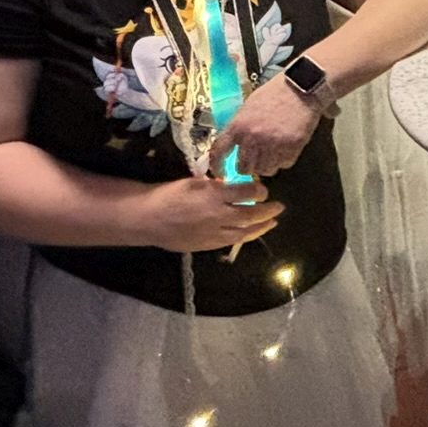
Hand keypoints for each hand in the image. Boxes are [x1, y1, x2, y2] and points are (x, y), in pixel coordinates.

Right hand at [128, 175, 283, 252]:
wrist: (148, 219)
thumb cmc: (168, 195)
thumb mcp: (193, 182)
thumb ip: (215, 185)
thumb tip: (231, 185)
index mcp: (213, 194)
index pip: (246, 192)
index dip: (258, 190)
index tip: (262, 188)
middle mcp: (217, 215)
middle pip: (250, 214)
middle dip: (268, 210)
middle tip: (279, 206)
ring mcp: (213, 232)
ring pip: (245, 231)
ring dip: (262, 226)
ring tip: (273, 221)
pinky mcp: (208, 245)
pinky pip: (233, 241)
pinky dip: (246, 236)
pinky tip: (253, 233)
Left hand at [210, 75, 321, 177]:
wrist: (301, 87)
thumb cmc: (275, 94)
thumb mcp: (248, 107)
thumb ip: (239, 127)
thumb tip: (232, 147)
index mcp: (238, 125)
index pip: (219, 152)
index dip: (217, 166)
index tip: (220, 172)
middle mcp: (253, 137)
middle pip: (244, 168)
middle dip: (247, 167)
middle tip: (253, 163)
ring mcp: (272, 144)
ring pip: (265, 170)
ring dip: (267, 165)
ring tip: (271, 152)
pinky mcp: (291, 148)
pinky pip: (283, 165)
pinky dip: (283, 160)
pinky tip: (285, 147)